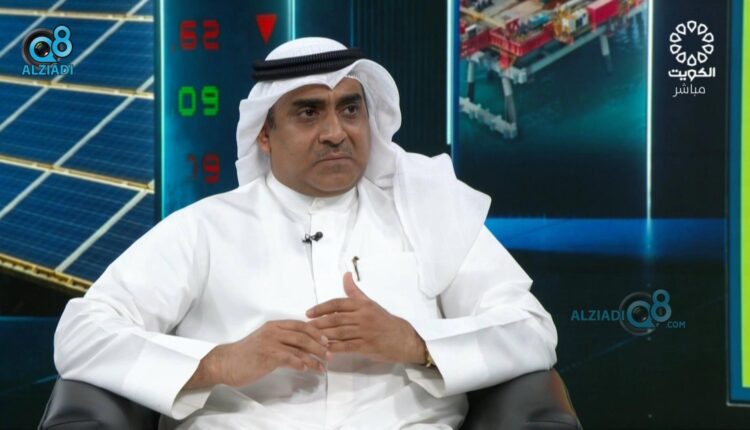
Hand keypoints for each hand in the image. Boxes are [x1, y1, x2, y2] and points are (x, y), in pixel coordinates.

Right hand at [185, 320, 328, 389]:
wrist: (226, 363)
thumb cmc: (247, 354)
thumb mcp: (266, 341)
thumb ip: (282, 339)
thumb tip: (303, 346)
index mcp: (274, 325)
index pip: (301, 325)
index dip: (316, 332)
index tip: (327, 341)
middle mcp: (274, 331)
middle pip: (303, 335)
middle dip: (319, 345)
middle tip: (329, 355)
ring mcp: (270, 342)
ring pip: (299, 347)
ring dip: (313, 358)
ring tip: (322, 367)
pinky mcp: (267, 355)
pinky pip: (289, 358)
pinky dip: (300, 364)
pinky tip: (307, 369)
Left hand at [306, 272, 426, 363]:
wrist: (404, 338)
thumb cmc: (384, 320)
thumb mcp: (370, 303)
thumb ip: (355, 292)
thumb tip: (345, 275)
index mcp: (363, 305)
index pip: (338, 303)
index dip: (321, 308)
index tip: (308, 313)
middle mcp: (363, 316)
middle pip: (336, 318)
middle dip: (318, 323)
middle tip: (304, 326)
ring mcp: (365, 332)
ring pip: (339, 333)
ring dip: (323, 335)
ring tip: (309, 338)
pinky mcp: (367, 346)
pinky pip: (347, 346)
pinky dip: (334, 348)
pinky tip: (324, 349)